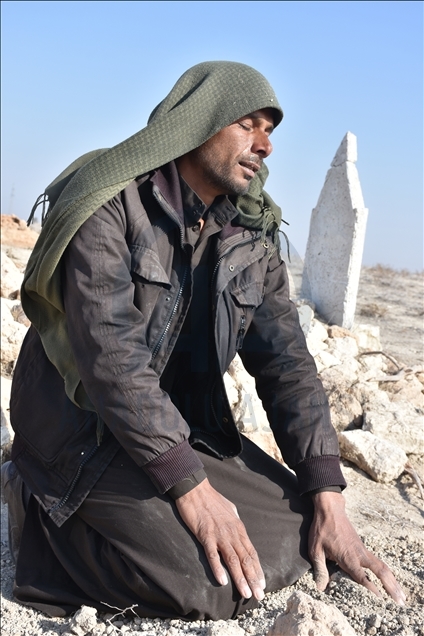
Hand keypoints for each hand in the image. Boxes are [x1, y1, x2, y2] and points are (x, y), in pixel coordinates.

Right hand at [175, 478, 265, 599]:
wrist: (196, 489)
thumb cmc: (212, 499)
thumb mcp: (230, 510)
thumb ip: (235, 523)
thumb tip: (239, 531)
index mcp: (238, 528)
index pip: (251, 552)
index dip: (257, 569)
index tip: (262, 584)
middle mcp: (232, 533)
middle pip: (245, 559)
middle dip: (253, 579)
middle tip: (259, 596)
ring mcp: (219, 534)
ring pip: (232, 560)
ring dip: (240, 578)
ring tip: (246, 594)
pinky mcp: (205, 535)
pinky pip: (213, 554)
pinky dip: (218, 568)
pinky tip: (222, 581)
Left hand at [309, 491, 405, 603]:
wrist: (330, 509)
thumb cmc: (322, 529)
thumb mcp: (315, 549)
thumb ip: (320, 568)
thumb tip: (321, 587)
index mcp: (348, 557)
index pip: (361, 576)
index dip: (370, 588)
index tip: (380, 599)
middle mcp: (359, 554)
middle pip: (380, 571)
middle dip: (391, 586)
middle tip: (400, 601)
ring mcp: (363, 550)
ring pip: (382, 566)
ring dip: (392, 580)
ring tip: (401, 595)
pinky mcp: (362, 547)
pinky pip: (377, 562)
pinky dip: (386, 572)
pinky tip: (389, 580)